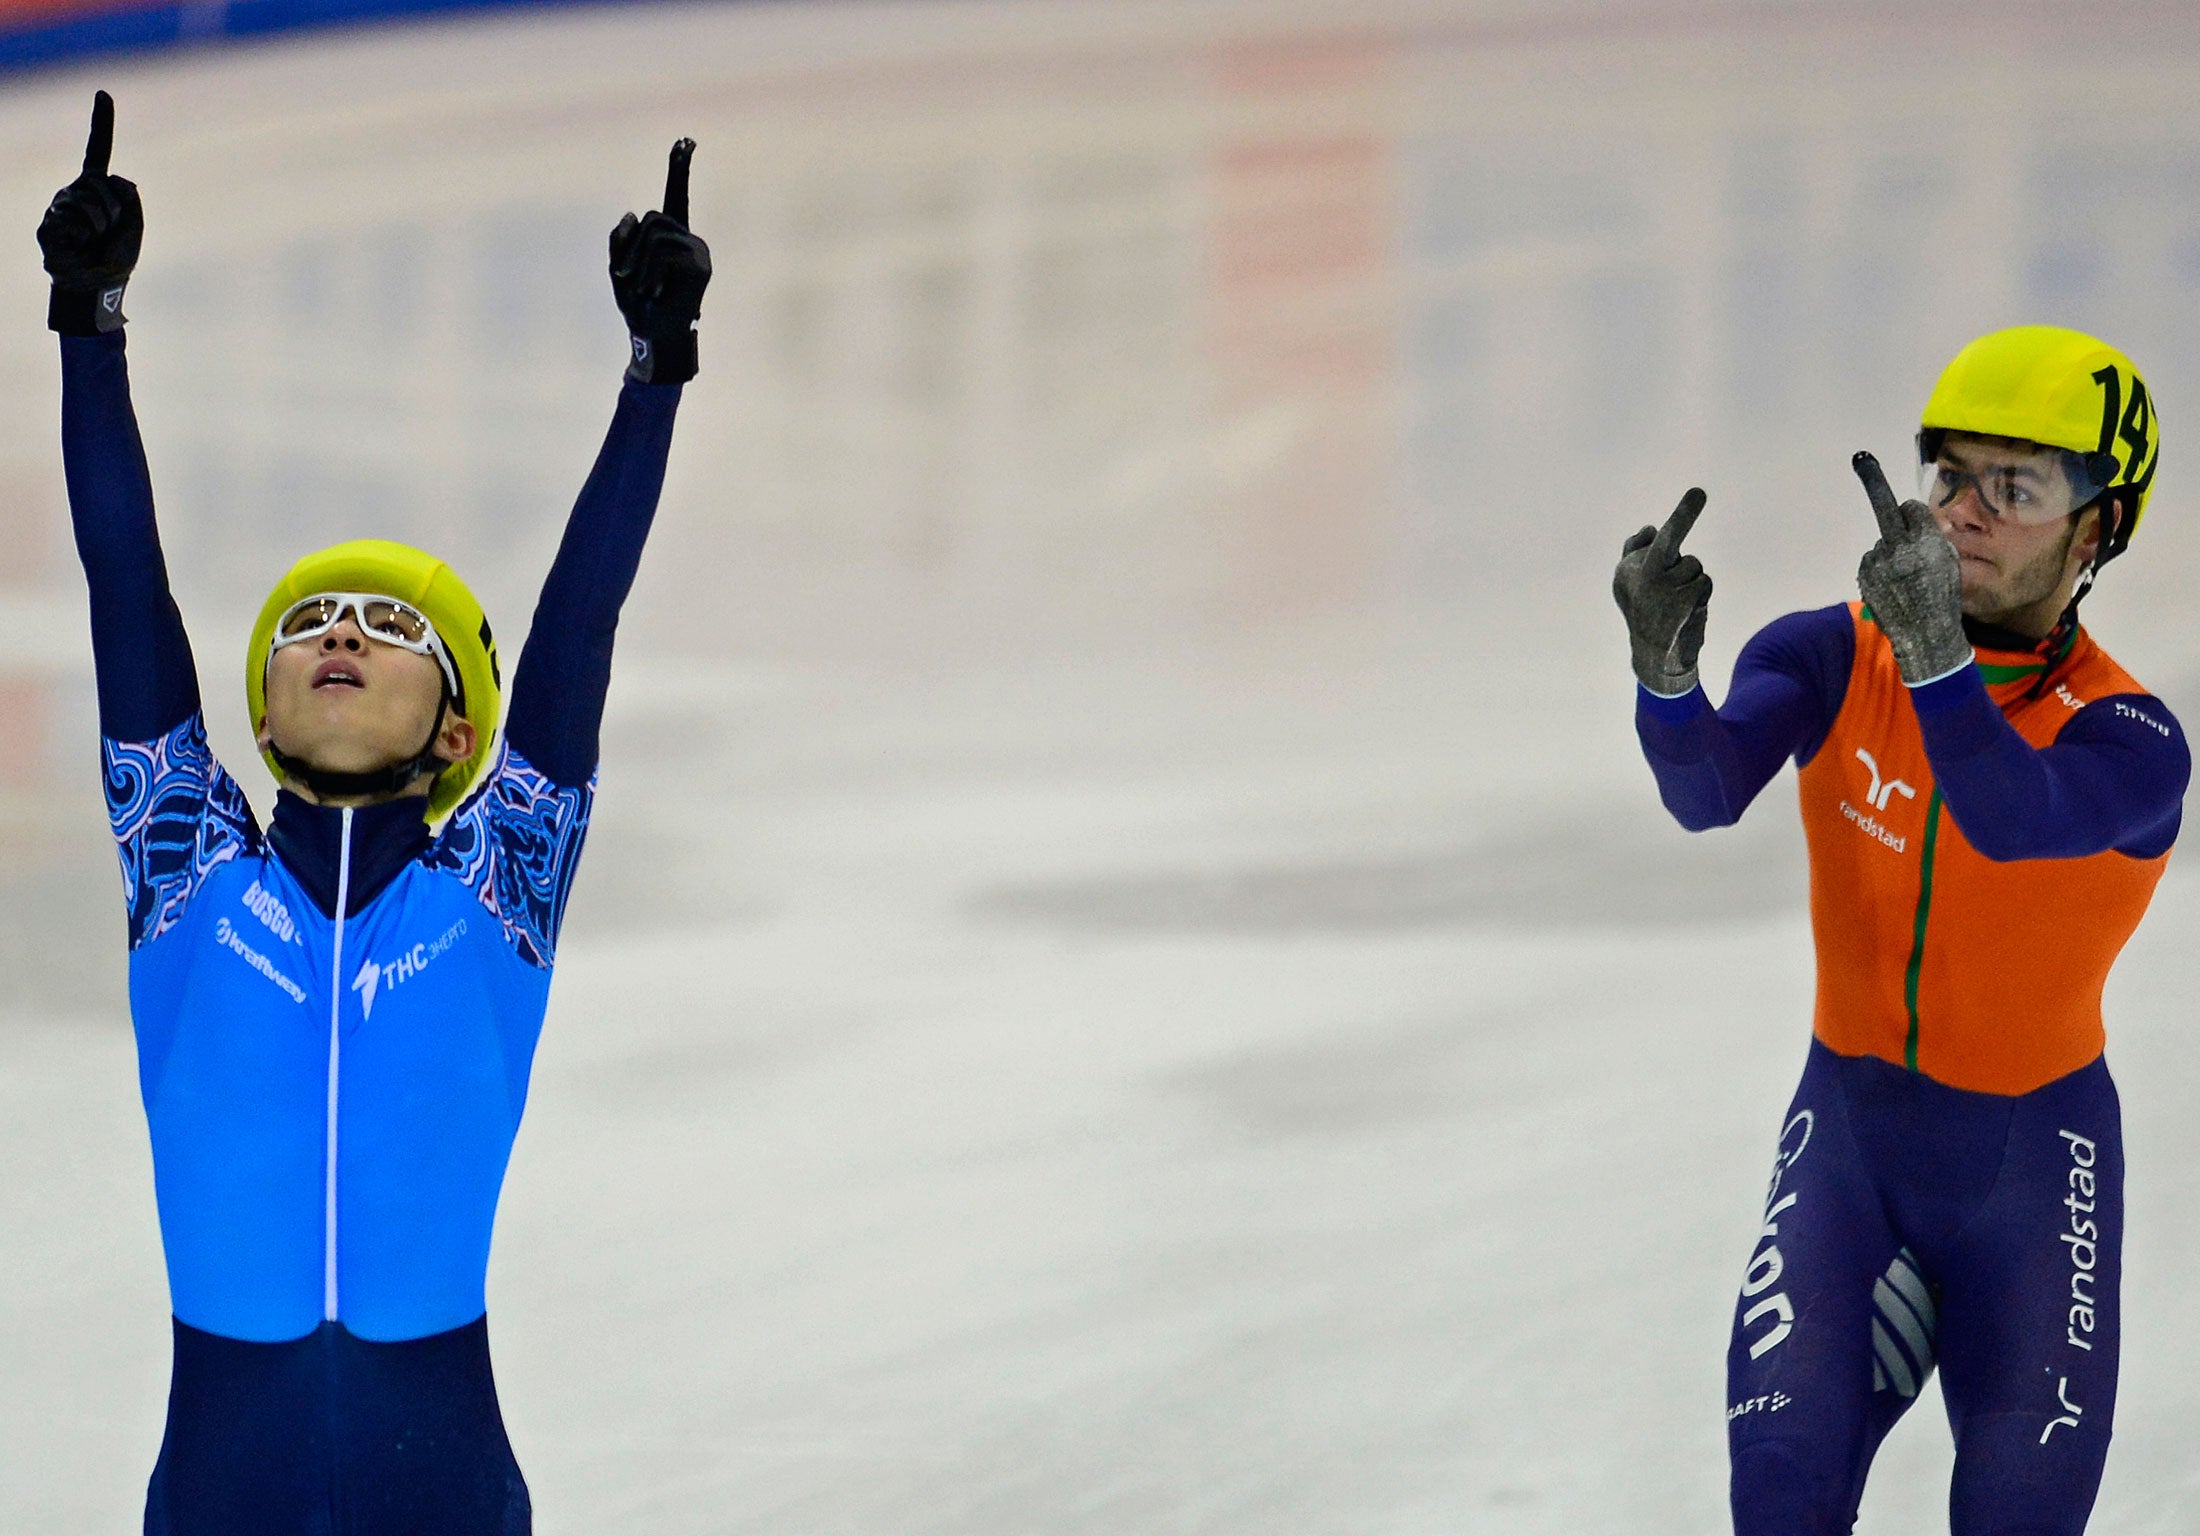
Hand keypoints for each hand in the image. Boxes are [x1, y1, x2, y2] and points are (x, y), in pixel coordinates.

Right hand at [38, 91, 142, 335]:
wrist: (97, 285)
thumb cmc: (117, 256)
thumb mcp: (134, 222)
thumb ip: (129, 195)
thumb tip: (112, 179)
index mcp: (99, 190)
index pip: (98, 149)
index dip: (101, 122)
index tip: (103, 92)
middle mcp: (75, 192)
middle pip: (100, 185)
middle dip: (114, 210)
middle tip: (110, 232)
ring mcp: (59, 206)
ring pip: (87, 202)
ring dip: (100, 225)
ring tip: (94, 241)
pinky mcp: (48, 224)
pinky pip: (71, 218)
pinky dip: (83, 234)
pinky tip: (78, 245)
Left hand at [610, 138, 710, 383]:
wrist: (652, 334)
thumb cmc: (636, 304)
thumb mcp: (619, 265)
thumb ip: (621, 238)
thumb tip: (632, 212)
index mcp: (669, 237)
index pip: (676, 196)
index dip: (679, 168)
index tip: (686, 139)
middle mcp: (688, 239)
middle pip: (653, 217)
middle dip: (632, 245)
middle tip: (626, 276)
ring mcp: (697, 252)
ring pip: (657, 233)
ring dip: (639, 261)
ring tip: (639, 287)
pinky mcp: (700, 266)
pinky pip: (665, 250)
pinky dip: (649, 269)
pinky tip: (653, 291)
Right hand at [1614, 487, 1712, 694]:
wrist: (1654, 657)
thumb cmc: (1645, 614)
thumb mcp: (1630, 586)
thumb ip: (1634, 553)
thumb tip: (1649, 527)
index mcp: (1626, 569)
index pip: (1654, 539)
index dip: (1682, 514)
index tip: (1699, 491)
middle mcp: (1641, 576)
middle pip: (1672, 541)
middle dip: (1684, 514)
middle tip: (1698, 492)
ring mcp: (1663, 589)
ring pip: (1694, 566)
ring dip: (1692, 581)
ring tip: (1678, 604)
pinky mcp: (1683, 602)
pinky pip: (1703, 583)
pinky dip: (1700, 596)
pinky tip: (1686, 613)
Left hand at [1853, 452, 1968, 684]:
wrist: (1925, 635)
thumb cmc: (1941, 598)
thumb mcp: (1948, 563)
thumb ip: (1929, 538)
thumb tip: (1907, 516)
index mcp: (1930, 542)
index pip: (1911, 509)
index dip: (1910, 513)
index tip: (1897, 495)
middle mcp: (1904, 547)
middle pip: (1887, 508)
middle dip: (1874, 481)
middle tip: (1862, 459)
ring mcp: (1881, 561)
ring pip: (1882, 543)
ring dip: (1889, 554)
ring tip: (1904, 581)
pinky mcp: (1866, 574)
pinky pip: (1872, 560)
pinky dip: (1879, 568)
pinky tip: (1892, 587)